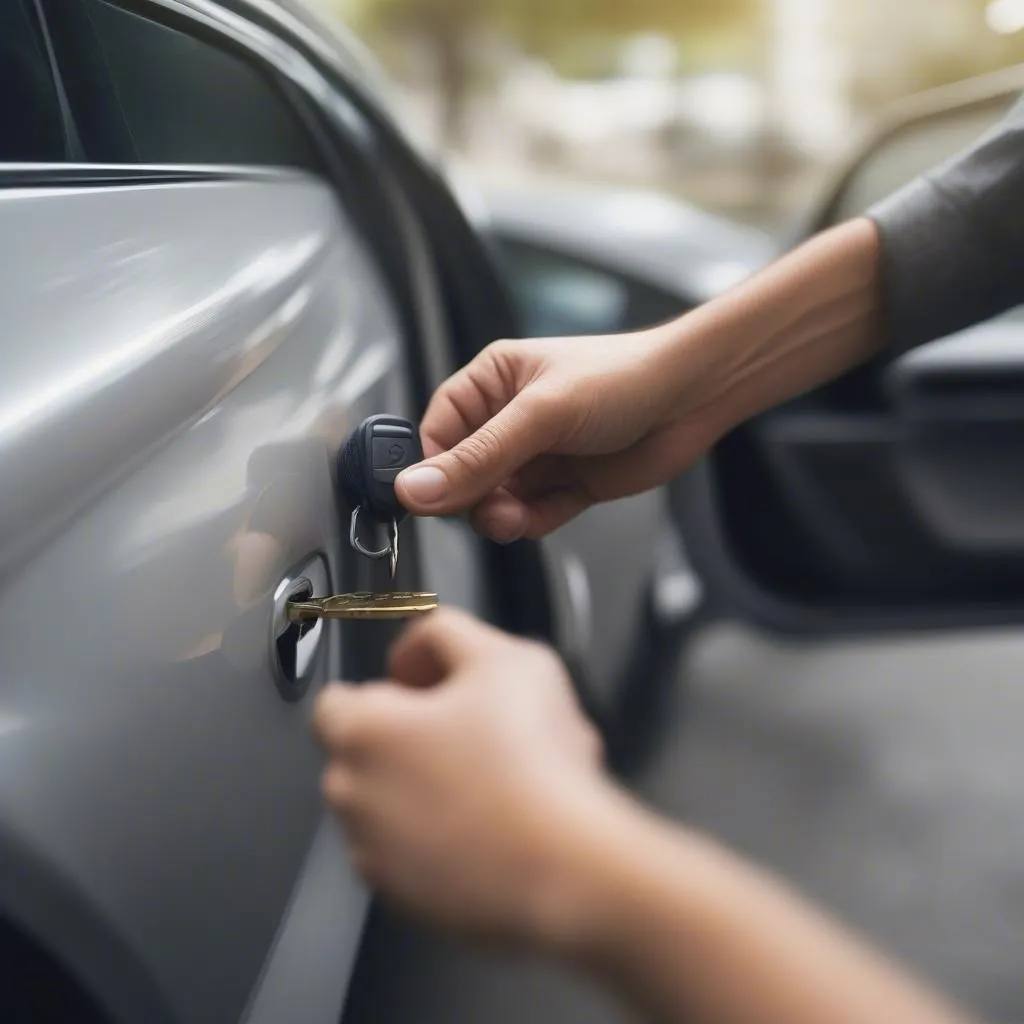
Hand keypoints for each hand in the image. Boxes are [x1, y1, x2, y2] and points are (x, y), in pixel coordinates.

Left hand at [312, 608, 608, 946]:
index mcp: (362, 731)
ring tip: (490, 783)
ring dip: (423, 790)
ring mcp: (374, 855)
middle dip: (408, 739)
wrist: (565, 866)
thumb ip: (446, 632)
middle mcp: (351, 797)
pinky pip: (411, 855)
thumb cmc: (531, 763)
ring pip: (389, 806)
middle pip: (365, 752)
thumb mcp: (502, 656)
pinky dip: (438, 841)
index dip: (393, 686)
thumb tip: (422, 645)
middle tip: (472, 732)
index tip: (436, 691)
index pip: (338, 698)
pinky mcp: (405, 901)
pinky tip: (489, 826)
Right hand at [395, 326, 727, 540]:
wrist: (694, 397)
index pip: (436, 433)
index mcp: (492, 383)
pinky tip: (539, 517)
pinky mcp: (566, 485)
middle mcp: (510, 420)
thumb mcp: (541, 415)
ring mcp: (539, 455)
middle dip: (471, 499)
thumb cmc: (624, 377)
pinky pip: (530, 515)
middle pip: (462, 475)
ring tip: (516, 516)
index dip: (430, 470)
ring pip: (495, 501)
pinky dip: (529, 523)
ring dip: (500, 517)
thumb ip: (478, 459)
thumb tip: (417, 489)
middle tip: (489, 507)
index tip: (430, 500)